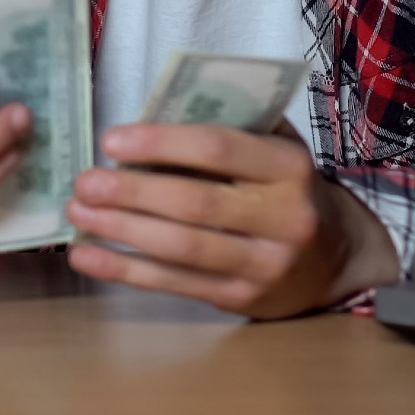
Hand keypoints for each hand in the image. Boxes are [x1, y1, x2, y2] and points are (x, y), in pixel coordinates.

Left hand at [65, 123, 400, 318]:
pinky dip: (125, 271)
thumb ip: (229, 127)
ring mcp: (263, 265)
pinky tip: (87, 256)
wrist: (337, 259)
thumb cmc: (288, 188)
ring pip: (181, 249)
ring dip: (121, 231)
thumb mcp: (275, 147)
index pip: (219, 148)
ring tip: (77, 213)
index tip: (112, 139)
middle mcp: (283, 218)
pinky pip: (175, 284)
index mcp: (288, 168)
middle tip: (84, 181)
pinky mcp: (241, 299)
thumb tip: (152, 115)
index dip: (161, 142)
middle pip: (195, 203)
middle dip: (131, 192)